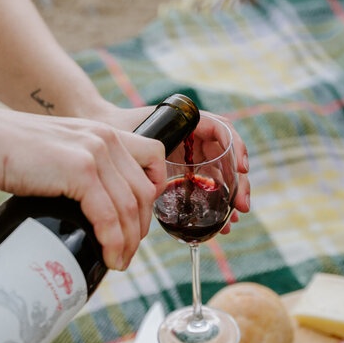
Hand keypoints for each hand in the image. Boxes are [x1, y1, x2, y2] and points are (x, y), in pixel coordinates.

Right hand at [0, 108, 165, 270]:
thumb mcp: (62, 150)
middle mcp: (106, 139)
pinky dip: (112, 240)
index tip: (137, 218)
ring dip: (128, 241)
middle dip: (140, 227)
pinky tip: (108, 254)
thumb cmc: (16, 150)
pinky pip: (107, 214)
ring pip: (129, 207)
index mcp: (106, 133)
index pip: (153, 159)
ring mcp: (94, 153)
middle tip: (126, 250)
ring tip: (118, 260)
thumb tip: (96, 207)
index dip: (152, 193)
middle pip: (144, 191)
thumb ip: (85, 167)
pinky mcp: (79, 170)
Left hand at [97, 104, 251, 233]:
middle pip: (227, 156)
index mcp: (188, 122)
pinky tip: (219, 221)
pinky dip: (215, 201)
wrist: (102, 135)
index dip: (236, 147)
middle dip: (238, 182)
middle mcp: (194, 137)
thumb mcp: (137, 140)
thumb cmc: (118, 128)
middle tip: (241, 206)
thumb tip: (157, 188)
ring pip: (220, 173)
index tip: (241, 168)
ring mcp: (192, 154)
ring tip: (231, 220)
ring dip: (230, 196)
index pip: (221, 129)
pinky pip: (207, 184)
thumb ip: (149, 157)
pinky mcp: (186, 170)